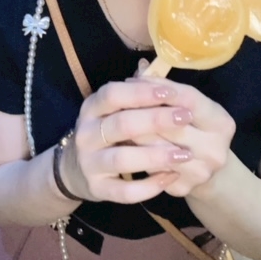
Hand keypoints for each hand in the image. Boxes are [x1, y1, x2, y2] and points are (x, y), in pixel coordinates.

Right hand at [58, 79, 197, 203]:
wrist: (75, 170)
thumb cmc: (104, 132)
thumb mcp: (111, 109)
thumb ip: (133, 93)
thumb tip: (152, 67)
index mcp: (92, 108)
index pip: (113, 95)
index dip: (141, 93)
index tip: (170, 92)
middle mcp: (86, 134)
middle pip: (121, 124)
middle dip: (156, 120)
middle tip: (185, 117)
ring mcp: (89, 163)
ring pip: (122, 159)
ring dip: (156, 155)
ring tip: (185, 153)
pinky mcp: (97, 189)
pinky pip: (125, 191)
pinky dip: (149, 185)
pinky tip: (171, 177)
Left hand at [129, 76, 235, 197]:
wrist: (204, 170)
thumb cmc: (192, 127)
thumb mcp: (187, 104)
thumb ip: (165, 86)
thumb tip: (141, 67)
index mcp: (221, 122)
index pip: (187, 98)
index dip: (158, 87)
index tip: (134, 78)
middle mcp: (215, 149)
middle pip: (169, 123)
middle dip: (140, 109)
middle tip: (117, 99)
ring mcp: (199, 172)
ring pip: (155, 146)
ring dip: (131, 132)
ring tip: (114, 118)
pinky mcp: (180, 188)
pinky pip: (149, 167)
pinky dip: (133, 152)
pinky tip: (120, 142)